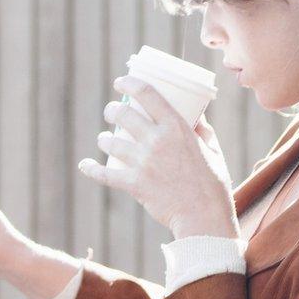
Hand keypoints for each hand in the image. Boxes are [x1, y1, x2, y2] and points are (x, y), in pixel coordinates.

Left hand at [79, 76, 237, 238]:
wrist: (204, 216)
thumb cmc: (212, 183)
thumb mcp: (213, 150)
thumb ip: (202, 130)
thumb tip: (196, 114)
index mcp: (177, 128)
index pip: (147, 94)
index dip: (129, 83)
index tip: (121, 83)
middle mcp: (157, 140)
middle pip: (123, 114)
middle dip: (112, 110)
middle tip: (112, 112)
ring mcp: (143, 162)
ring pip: (110, 141)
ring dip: (104, 139)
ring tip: (105, 139)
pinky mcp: (134, 184)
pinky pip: (105, 173)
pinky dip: (91, 169)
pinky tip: (85, 165)